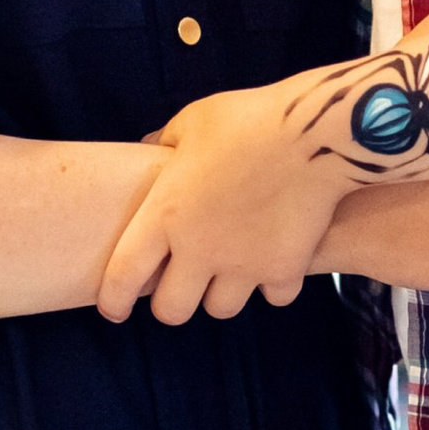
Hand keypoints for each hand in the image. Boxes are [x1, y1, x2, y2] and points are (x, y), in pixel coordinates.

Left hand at [93, 77, 343, 325]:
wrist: (315, 130)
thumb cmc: (247, 119)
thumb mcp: (193, 121)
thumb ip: (164, 141)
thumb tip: (150, 148)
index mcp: (164, 215)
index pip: (123, 276)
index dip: (113, 299)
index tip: (114, 308)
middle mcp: (199, 249)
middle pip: (172, 310)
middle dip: (172, 303)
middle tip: (181, 286)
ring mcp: (243, 264)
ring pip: (221, 309)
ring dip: (221, 294)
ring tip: (229, 271)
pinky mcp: (284, 268)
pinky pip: (274, 297)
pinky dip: (274, 285)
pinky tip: (275, 263)